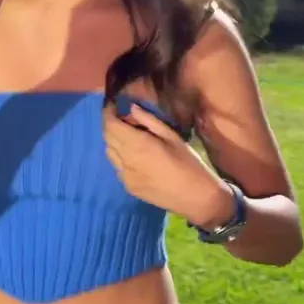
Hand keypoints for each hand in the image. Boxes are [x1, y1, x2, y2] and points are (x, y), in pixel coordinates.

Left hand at [103, 103, 232, 227]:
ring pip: (109, 152)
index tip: (113, 104)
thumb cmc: (190, 164)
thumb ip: (149, 121)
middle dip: (111, 124)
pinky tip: (136, 156)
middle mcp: (126, 160)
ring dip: (114, 140)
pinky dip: (120, 156)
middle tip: (125, 118)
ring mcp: (125, 176)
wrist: (196, 199)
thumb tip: (131, 108)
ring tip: (130, 136)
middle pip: (107, 137)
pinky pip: (117, 166)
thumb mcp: (173, 137)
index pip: (111, 124)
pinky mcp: (128, 187)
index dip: (108, 112)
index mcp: (138, 145)